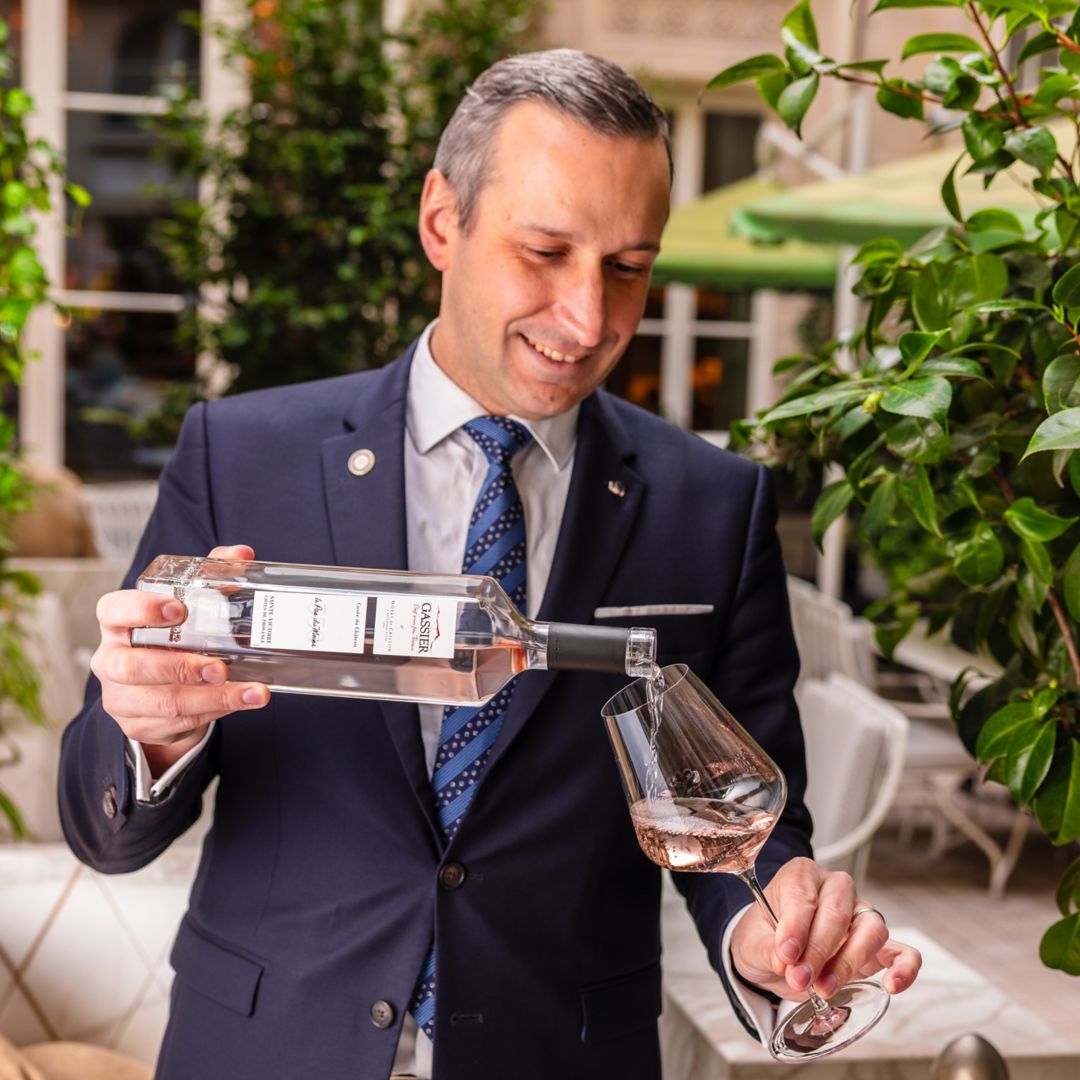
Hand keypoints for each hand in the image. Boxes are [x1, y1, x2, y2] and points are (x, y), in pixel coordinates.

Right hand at [91, 544, 270, 774]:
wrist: (157, 691)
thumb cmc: (171, 638)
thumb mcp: (188, 606)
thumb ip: (211, 576)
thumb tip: (242, 554)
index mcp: (117, 624)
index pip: (113, 610)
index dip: (141, 610)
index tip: (178, 610)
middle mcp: (111, 661)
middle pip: (132, 667)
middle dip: (179, 668)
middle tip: (218, 668)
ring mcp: (121, 697)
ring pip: (162, 702)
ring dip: (212, 699)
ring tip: (250, 692)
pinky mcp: (139, 725)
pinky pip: (177, 724)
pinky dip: (215, 713)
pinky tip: (242, 702)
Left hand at [729, 857, 920, 1001]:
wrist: (774, 954)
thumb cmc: (764, 937)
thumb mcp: (752, 941)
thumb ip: (769, 949)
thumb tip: (788, 961)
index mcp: (800, 876)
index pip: (803, 895)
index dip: (795, 926)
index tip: (785, 954)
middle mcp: (835, 889)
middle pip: (837, 913)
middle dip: (818, 950)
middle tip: (799, 978)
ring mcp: (860, 915)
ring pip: (871, 929)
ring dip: (849, 962)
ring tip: (824, 988)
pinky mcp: (878, 946)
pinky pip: (902, 951)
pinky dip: (904, 967)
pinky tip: (892, 986)